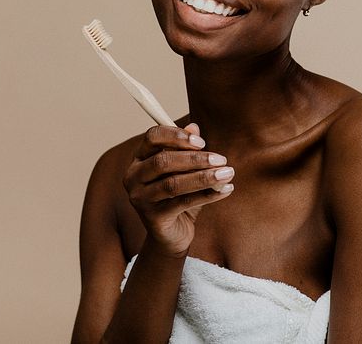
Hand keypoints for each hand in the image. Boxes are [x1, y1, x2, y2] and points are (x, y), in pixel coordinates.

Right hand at [122, 123, 235, 256]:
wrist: (172, 235)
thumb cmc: (178, 196)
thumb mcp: (184, 171)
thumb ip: (187, 150)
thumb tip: (195, 127)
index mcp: (139, 159)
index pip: (152, 137)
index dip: (176, 135)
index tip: (202, 142)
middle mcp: (133, 177)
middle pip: (163, 161)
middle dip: (195, 159)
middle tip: (221, 159)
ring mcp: (140, 198)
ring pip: (173, 184)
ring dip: (204, 177)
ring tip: (227, 173)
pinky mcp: (153, 218)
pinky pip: (183, 203)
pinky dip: (207, 195)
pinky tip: (225, 190)